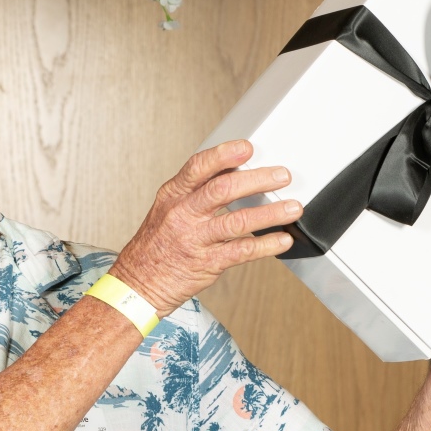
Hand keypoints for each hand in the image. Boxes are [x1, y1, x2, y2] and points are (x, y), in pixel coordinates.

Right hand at [111, 140, 302, 314]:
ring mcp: (195, 239)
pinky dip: (266, 245)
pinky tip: (282, 240)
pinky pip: (242, 251)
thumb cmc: (156, 244)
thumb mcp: (167, 209)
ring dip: (270, 213)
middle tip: (282, 176)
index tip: (248, 148)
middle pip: (223, 190)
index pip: (199, 167)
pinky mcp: (207, 263)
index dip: (224, 155)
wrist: (138, 283)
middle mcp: (183, 214)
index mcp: (173, 195)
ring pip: (238, 221)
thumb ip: (196, 191)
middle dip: (258, 180)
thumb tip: (234, 173)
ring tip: (293, 207)